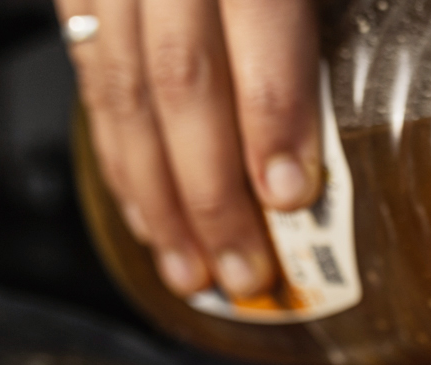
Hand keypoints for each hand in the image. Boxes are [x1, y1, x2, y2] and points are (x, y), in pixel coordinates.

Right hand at [56, 0, 322, 297]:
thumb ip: (326, 29)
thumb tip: (337, 136)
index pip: (258, 26)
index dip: (273, 119)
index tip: (290, 196)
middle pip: (183, 81)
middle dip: (214, 195)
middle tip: (245, 269)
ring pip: (125, 96)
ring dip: (160, 202)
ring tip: (191, 271)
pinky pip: (92, 85)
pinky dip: (121, 163)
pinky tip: (148, 217)